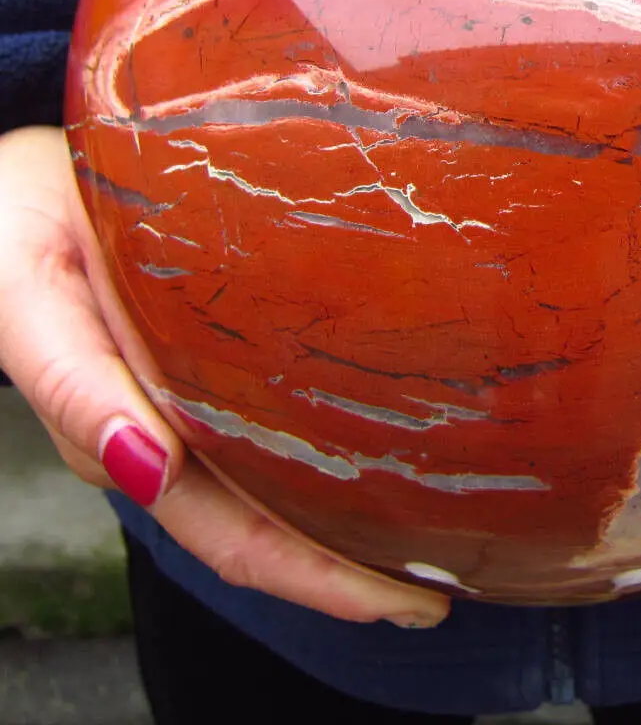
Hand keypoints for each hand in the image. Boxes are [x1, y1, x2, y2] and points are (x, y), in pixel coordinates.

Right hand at [0, 126, 449, 628]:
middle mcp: (178, 433)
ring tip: (441, 525)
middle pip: (280, 522)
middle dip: (361, 566)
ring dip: (361, 510)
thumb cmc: (18, 230)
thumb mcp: (32, 301)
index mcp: (132, 440)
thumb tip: (144, 470)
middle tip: (451, 582)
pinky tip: (396, 434)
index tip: (404, 607)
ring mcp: (203, 396)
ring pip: (291, 475)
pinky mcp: (224, 350)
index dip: (321, 581)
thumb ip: (75, 389)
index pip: (239, 537)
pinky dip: (344, 440)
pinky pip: (289, 412)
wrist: (25, 180)